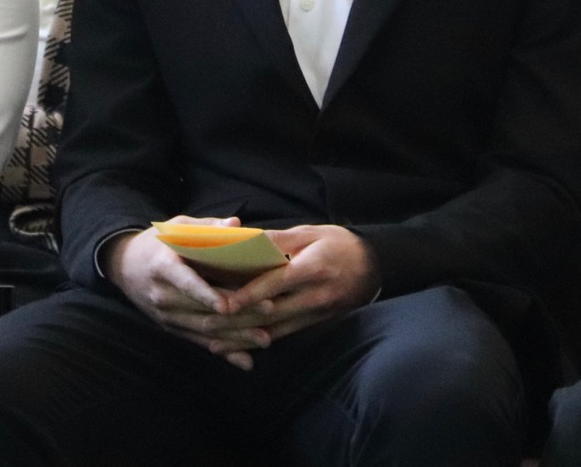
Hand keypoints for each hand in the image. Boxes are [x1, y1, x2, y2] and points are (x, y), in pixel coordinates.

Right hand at [104, 218, 266, 369]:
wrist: (123, 266)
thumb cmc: (157, 242)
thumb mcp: (177, 226)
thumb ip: (207, 226)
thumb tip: (235, 224)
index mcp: (164, 266)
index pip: (186, 282)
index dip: (207, 294)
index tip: (228, 304)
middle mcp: (163, 295)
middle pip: (202, 311)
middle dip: (237, 316)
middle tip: (269, 313)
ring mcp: (166, 315)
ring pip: (204, 330)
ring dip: (236, 337)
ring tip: (265, 338)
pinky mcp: (171, 328)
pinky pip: (199, 342)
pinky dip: (223, 351)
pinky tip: (246, 359)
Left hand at [221, 225, 378, 347]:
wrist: (374, 266)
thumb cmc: (339, 244)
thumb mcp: (310, 233)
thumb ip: (277, 240)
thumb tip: (244, 240)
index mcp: (313, 269)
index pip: (276, 284)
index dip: (249, 295)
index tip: (224, 304)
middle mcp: (315, 296)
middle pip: (271, 313)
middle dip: (237, 322)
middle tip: (205, 325)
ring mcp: (316, 313)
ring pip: (275, 330)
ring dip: (244, 338)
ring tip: (215, 344)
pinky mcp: (315, 323)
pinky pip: (285, 334)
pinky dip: (261, 341)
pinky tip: (241, 347)